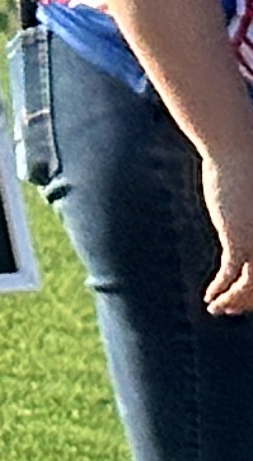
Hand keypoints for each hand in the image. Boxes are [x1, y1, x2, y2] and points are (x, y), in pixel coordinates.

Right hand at [206, 143, 252, 315]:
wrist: (239, 149)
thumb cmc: (249, 165)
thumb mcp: (250, 197)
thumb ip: (248, 215)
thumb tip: (241, 217)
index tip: (245, 300)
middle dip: (249, 303)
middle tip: (231, 311)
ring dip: (235, 304)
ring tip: (218, 309)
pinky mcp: (242, 242)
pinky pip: (234, 278)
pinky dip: (224, 293)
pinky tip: (211, 299)